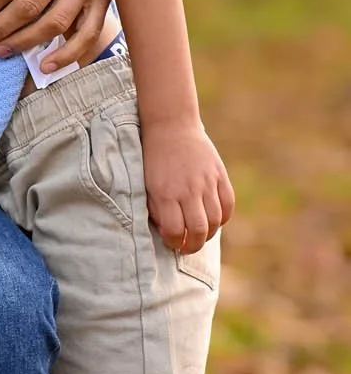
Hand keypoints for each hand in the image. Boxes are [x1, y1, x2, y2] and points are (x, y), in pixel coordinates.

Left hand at [142, 120, 233, 252]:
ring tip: (199, 235)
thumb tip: (168, 232)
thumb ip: (156, 209)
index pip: (174, 231)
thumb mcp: (146, 185)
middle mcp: (188, 190)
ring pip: (215, 220)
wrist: (171, 126)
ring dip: (208, 234)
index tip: (172, 243)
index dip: (174, 243)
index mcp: (165, 193)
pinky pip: (228, 204)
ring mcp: (206, 182)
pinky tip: (214, 220)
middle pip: (198, 230)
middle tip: (187, 248)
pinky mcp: (219, 174)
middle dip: (192, 246)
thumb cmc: (154, 159)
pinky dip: (223, 218)